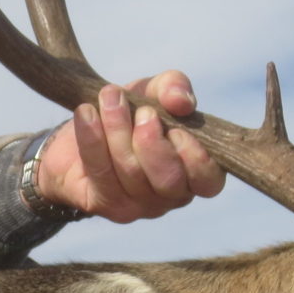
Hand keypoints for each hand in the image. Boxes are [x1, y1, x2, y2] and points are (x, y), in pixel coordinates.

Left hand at [35, 71, 226, 222]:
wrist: (84, 128)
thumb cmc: (132, 112)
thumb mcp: (154, 92)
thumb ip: (173, 88)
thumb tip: (182, 101)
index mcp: (194, 171)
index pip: (209, 181)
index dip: (195, 158)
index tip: (175, 128)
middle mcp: (171, 195)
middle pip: (168, 181)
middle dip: (152, 143)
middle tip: (141, 112)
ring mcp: (138, 205)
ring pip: (131, 174)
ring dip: (118, 129)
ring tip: (109, 97)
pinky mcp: (105, 203)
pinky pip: (100, 173)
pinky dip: (92, 138)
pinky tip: (86, 113)